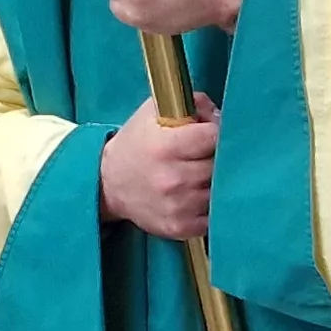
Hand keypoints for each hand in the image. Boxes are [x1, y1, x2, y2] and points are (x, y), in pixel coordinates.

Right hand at [99, 95, 219, 240]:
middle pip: (221, 164)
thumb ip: (191, 104)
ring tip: (200, 175)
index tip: (210, 133)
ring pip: (220, 190)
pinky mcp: (181, 227)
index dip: (216, 131)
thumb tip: (221, 116)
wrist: (108, 184)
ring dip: (216, 182)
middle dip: (219, 157)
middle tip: (206, 154)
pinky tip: (197, 196)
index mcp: (165, 146)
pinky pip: (213, 216)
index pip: (214, 136)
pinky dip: (210, 206)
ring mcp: (178, 206)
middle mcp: (172, 178)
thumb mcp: (154, 113)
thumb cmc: (137, 144)